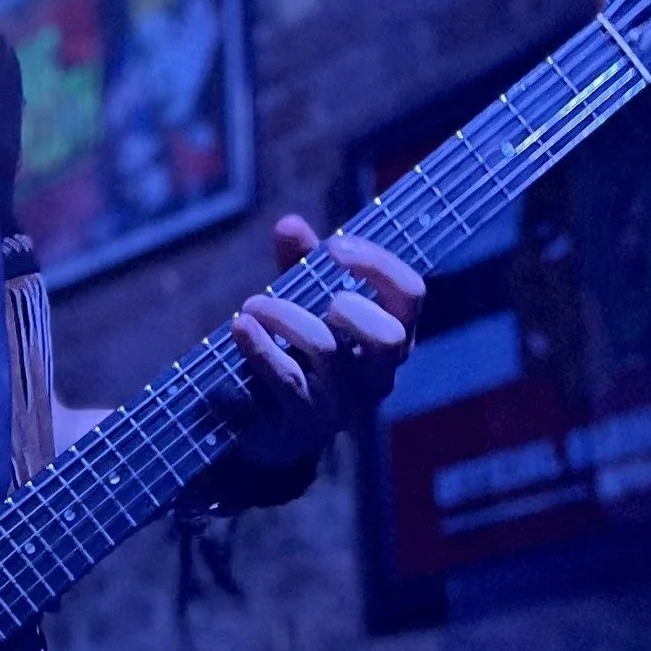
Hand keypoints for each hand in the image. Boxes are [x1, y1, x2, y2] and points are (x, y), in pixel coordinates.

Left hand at [227, 214, 423, 466]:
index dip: (378, 264)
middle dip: (346, 305)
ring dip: (284, 316)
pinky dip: (260, 347)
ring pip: (326, 350)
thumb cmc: (296, 352)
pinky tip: (240, 327)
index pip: (410, 294)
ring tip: (252, 306)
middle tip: (309, 294)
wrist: (269, 426)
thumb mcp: (303, 302)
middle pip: (389, 336)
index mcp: (392, 337)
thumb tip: (290, 224)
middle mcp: (377, 374)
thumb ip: (301, 265)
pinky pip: (286, 378)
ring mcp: (343, 403)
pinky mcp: (303, 422)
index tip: (335, 245)